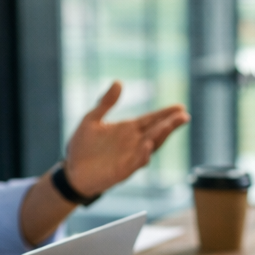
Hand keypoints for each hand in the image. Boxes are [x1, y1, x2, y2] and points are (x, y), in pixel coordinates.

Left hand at [64, 81, 189, 197]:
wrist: (70, 171)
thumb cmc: (82, 146)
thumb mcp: (92, 119)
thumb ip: (105, 102)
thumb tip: (118, 82)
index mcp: (128, 130)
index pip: (151, 120)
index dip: (165, 114)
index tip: (180, 106)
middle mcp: (133, 143)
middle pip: (156, 132)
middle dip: (170, 124)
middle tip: (184, 115)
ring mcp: (129, 158)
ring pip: (150, 147)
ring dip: (160, 137)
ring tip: (169, 125)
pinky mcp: (122, 171)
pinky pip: (136, 163)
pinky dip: (142, 155)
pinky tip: (148, 145)